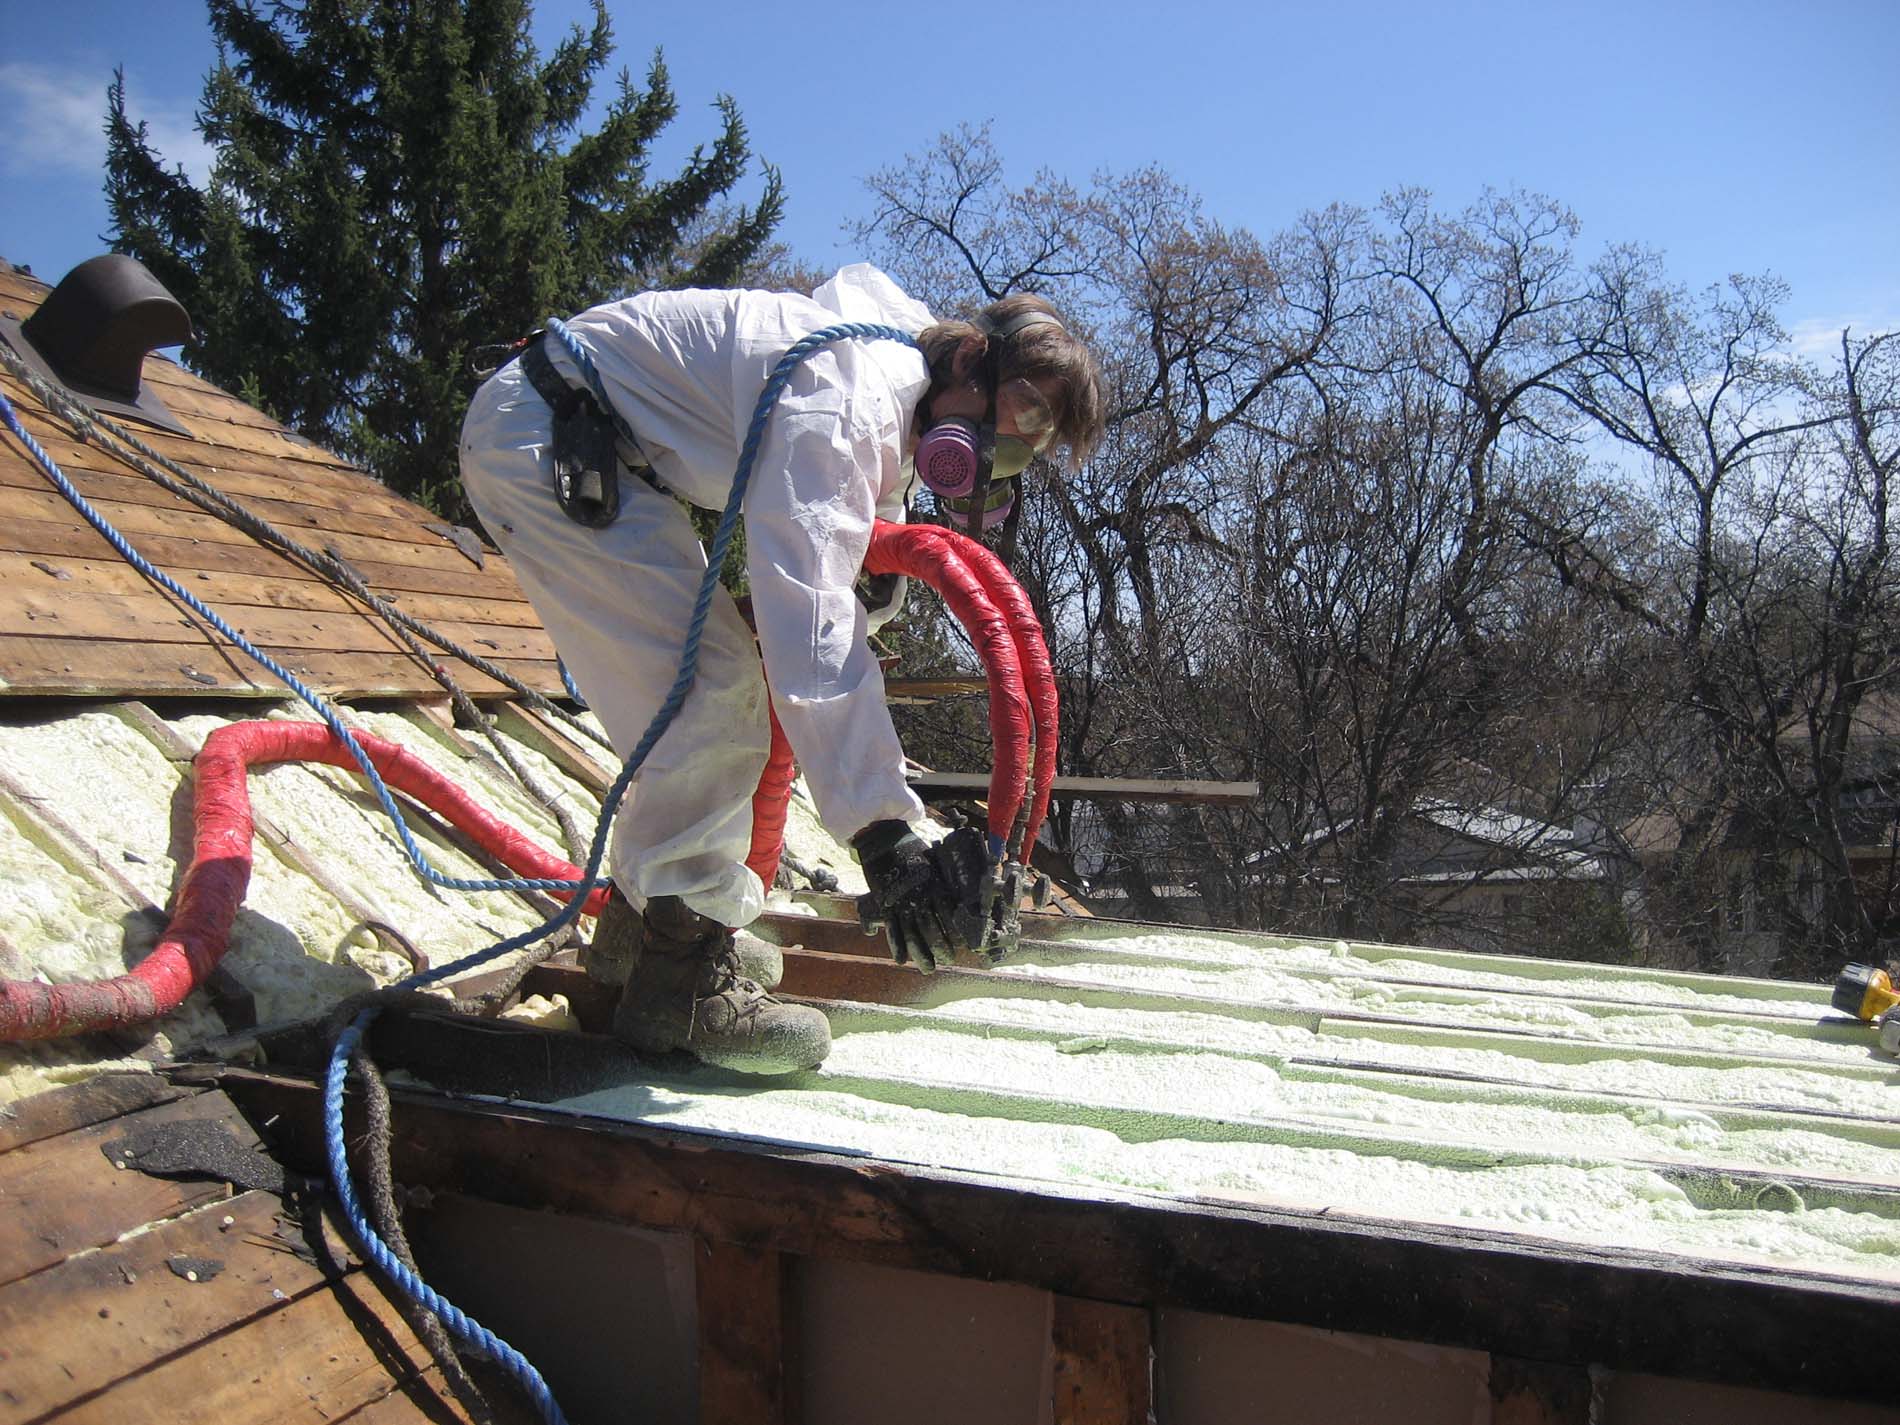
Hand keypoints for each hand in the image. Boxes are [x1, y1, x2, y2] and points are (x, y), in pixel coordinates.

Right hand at [852, 821, 995, 970]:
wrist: (882, 841)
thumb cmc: (912, 850)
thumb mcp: (933, 862)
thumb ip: (943, 880)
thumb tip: (963, 894)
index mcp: (934, 885)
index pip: (948, 913)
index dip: (956, 931)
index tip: (965, 944)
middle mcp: (919, 897)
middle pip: (932, 928)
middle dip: (941, 947)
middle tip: (950, 960)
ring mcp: (901, 902)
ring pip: (912, 934)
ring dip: (921, 953)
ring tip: (929, 969)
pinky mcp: (885, 904)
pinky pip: (892, 929)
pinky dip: (896, 946)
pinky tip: (901, 960)